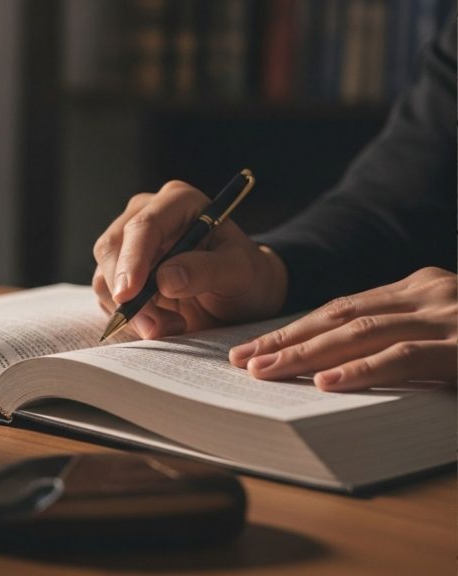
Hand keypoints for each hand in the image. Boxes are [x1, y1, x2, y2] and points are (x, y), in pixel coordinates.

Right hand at [93, 180, 287, 338]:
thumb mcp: (240, 272)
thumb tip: (165, 279)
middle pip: (111, 248)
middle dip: (125, 293)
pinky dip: (126, 317)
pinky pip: (106, 296)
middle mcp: (145, 215)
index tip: (129, 295)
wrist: (241, 294)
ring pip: (103, 276)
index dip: (131, 260)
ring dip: (128, 311)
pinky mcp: (120, 272)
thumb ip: (207, 270)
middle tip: (153, 327)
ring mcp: (129, 244)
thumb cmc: (245, 275)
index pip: (143, 226)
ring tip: (172, 327)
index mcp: (177, 202)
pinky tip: (159, 324)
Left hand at [229, 267, 457, 391]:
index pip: (344, 309)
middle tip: (243, 360)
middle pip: (342, 317)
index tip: (255, 348)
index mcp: (420, 289)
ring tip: (265, 372)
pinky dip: (361, 369)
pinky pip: (404, 357)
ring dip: (308, 354)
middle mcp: (431, 294)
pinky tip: (326, 382)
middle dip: (287, 340)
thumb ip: (400, 342)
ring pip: (362, 332)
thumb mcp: (445, 338)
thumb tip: (332, 370)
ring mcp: (449, 317)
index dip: (295, 330)